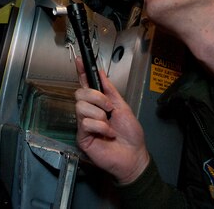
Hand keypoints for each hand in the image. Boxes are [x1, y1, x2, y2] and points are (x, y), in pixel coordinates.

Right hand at [74, 57, 149, 183]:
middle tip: (109, 108)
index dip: (82, 72)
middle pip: (80, 93)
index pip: (86, 84)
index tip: (80, 60)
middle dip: (97, 97)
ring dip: (100, 114)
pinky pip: (86, 122)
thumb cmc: (130, 133)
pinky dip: (101, 127)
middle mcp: (89, 112)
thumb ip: (110, 90)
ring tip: (109, 124)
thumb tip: (101, 73)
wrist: (134, 154)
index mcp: (98, 103)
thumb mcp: (122, 106)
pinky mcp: (82, 137)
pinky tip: (108, 134)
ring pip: (81, 107)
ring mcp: (84, 124)